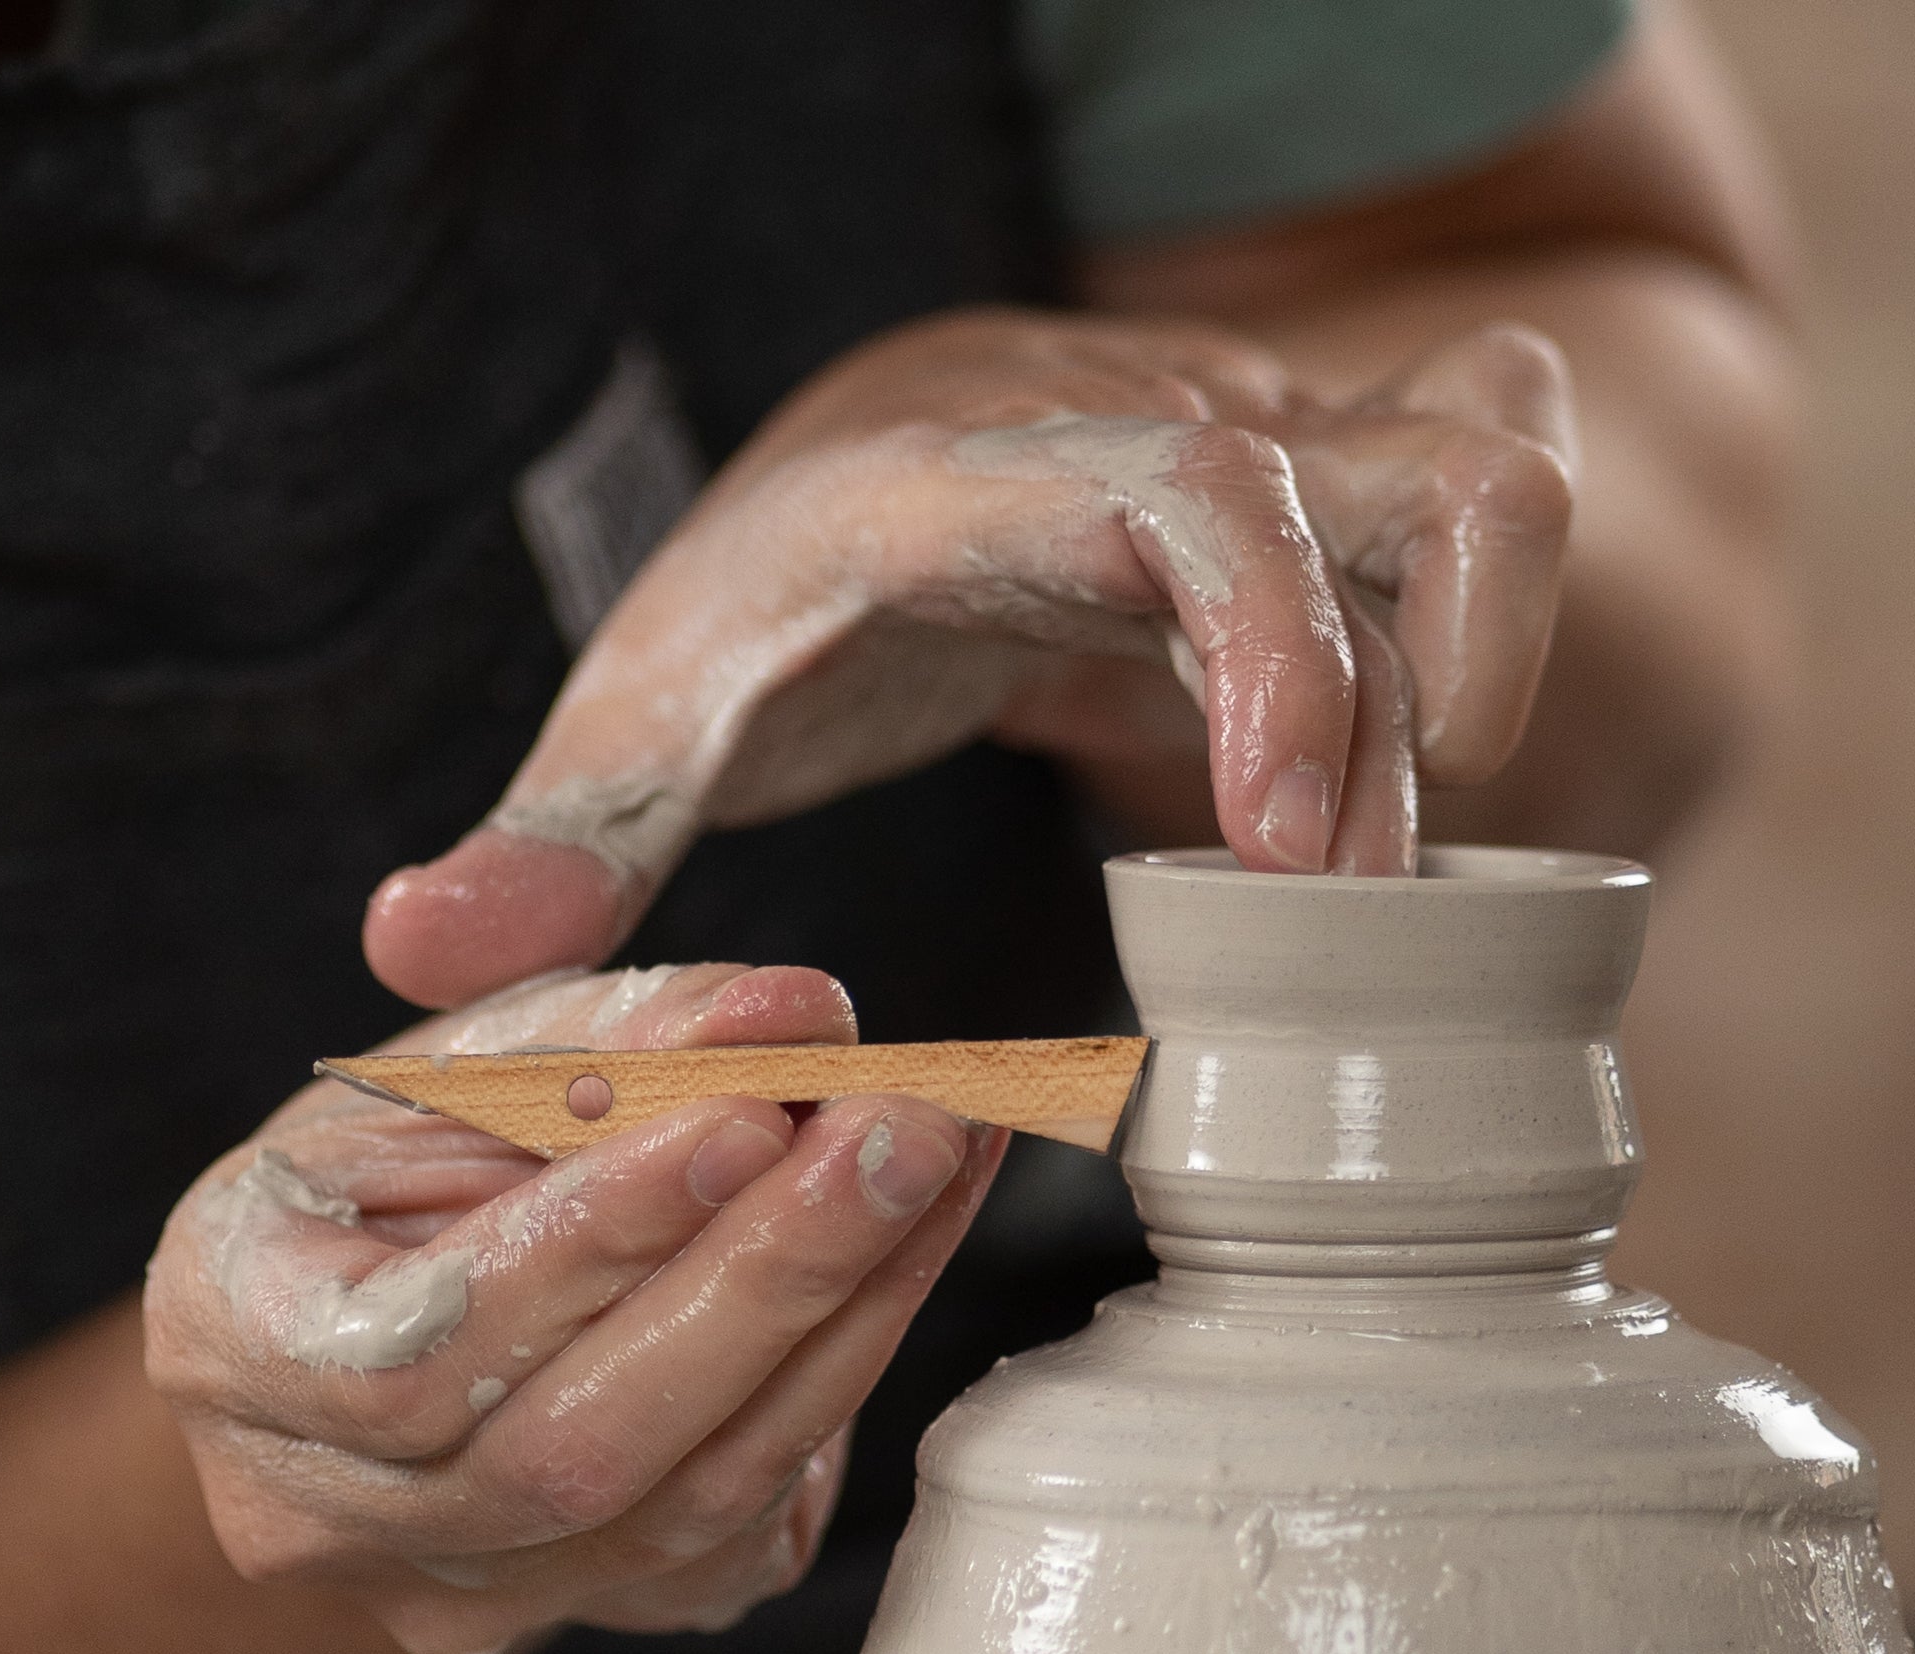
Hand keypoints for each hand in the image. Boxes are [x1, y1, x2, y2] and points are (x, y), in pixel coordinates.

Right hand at [144, 965, 1000, 1653]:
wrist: (385, 1336)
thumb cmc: (394, 1172)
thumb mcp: (455, 1065)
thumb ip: (608, 1031)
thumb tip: (794, 1012)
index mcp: (234, 1345)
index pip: (417, 1348)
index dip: (591, 1245)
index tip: (745, 1118)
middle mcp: (331, 1512)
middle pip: (577, 1449)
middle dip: (770, 1276)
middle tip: (907, 1129)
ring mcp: (471, 1595)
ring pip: (692, 1498)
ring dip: (850, 1316)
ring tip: (944, 1164)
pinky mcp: (613, 1609)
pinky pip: (755, 1513)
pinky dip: (853, 1363)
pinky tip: (919, 1244)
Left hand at [365, 310, 1576, 1007]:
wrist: (877, 467)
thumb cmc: (775, 596)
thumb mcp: (660, 705)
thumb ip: (561, 832)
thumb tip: (411, 958)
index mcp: (992, 477)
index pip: (1203, 493)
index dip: (1283, 657)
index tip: (1283, 851)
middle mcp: (1157, 434)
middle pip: (1411, 489)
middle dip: (1399, 731)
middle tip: (1317, 920)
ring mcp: (1267, 450)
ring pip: (1483, 487)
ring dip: (1464, 686)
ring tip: (1359, 873)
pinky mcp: (1330, 504)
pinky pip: (1493, 479)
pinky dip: (1502, 613)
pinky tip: (1420, 762)